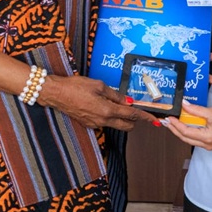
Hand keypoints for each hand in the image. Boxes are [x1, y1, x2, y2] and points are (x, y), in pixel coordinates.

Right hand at [40, 74, 156, 130]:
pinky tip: (104, 106)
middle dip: (135, 120)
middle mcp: (103, 121)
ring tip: (118, 104)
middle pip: (127, 126)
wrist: (56, 94)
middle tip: (137, 109)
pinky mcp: (89, 124)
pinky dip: (110, 117)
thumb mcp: (99, 85)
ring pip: (116, 125)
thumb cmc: (76, 86)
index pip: (132, 115)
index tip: (155, 120)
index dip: (145, 117)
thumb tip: (128, 101)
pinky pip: (105, 123)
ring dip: (122, 118)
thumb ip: (116, 95)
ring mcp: (95, 124)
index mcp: (107, 110)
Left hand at [163, 100, 211, 149]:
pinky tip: (184, 126)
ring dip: (180, 131)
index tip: (169, 118)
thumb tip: (185, 105)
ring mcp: (209, 145)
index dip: (176, 125)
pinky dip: (188, 132)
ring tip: (173, 123)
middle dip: (175, 130)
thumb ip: (196, 110)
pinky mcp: (210, 143)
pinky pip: (196, 139)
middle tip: (167, 122)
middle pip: (185, 138)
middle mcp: (206, 145)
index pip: (186, 132)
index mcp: (207, 138)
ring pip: (190, 140)